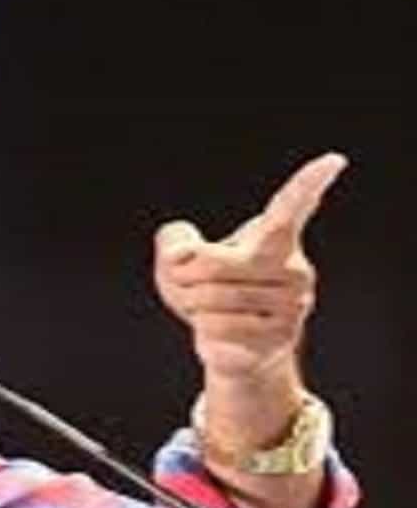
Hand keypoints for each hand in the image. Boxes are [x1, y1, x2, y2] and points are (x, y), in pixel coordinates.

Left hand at [154, 152, 346, 381]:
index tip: (333, 160)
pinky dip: (203, 330)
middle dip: (182, 276)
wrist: (233, 348)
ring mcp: (293, 307)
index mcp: (276, 240)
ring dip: (191, 306)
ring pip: (211, 299)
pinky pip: (217, 328)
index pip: (292, 207)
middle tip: (188, 286)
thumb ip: (173, 242)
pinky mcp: (279, 338)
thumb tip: (181, 253)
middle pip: (212, 264)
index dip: (309, 182)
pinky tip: (219, 333)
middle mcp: (294, 270)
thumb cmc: (207, 293)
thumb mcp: (179, 261)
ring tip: (207, 312)